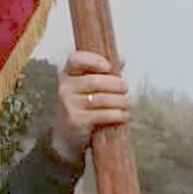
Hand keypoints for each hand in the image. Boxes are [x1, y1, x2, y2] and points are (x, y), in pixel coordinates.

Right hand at [50, 50, 131, 165]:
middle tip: (126, 88)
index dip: (94, 60)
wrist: (67, 135)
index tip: (109, 67)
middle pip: (94, 81)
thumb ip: (103, 73)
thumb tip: (121, 58)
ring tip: (127, 103)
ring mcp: (69, 104)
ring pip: (101, 98)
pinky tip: (125, 115)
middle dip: (115, 84)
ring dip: (120, 100)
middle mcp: (65, 87)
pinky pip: (102, 114)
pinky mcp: (76, 120)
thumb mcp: (87, 87)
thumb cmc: (82, 107)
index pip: (76, 59)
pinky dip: (118, 114)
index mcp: (68, 74)